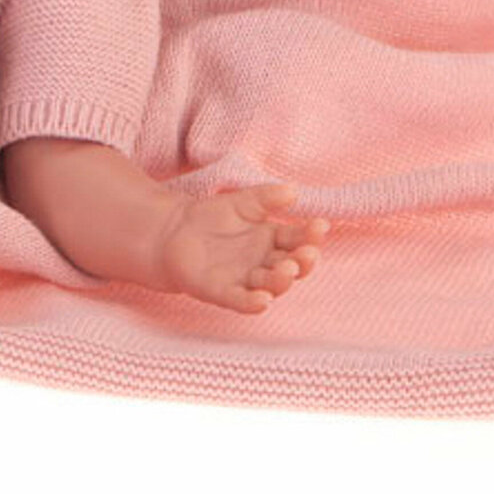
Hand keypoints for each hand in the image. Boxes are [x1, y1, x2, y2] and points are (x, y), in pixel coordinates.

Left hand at [152, 182, 328, 312]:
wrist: (173, 231)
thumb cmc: (212, 217)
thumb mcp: (242, 202)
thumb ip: (266, 197)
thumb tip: (294, 191)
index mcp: (273, 241)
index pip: (298, 240)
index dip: (311, 235)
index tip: (320, 225)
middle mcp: (264, 264)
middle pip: (291, 266)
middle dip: (302, 262)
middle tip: (308, 253)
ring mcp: (245, 280)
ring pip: (270, 285)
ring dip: (282, 281)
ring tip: (288, 270)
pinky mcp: (222, 292)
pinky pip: (241, 301)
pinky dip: (252, 302)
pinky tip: (263, 300)